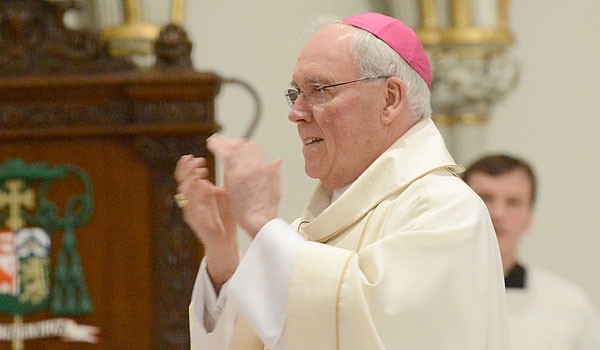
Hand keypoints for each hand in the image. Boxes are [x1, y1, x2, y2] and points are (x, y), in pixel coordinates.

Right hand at [174, 155, 237, 289]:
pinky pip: (193, 207)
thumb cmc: (224, 219)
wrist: (225, 242)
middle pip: (182, 182)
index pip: (185, 177)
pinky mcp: (196, 222)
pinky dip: (197, 196)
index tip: (193, 156)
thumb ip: (221, 185)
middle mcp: (191, 202)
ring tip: (202, 172)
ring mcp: (192, 212)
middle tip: (198, 161)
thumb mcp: (224, 197)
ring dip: (192, 180)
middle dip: (188, 170)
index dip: (186, 166)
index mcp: (196, 195)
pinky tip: (204, 187)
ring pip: (185, 193)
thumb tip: (227, 168)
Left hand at [207, 134, 281, 237]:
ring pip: (232, 147)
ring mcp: (244, 168)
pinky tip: (211, 145)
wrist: (260, 220)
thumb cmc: (267, 210)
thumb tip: (278, 160)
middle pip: (242, 145)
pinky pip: (224, 154)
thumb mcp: (275, 188)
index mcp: (265, 168)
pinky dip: (217, 147)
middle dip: (231, 142)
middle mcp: (256, 164)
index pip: (252, 148)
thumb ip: (274, 172)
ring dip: (222, 142)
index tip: (235, 145)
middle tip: (221, 141)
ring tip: (214, 141)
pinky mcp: (233, 174)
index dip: (242, 145)